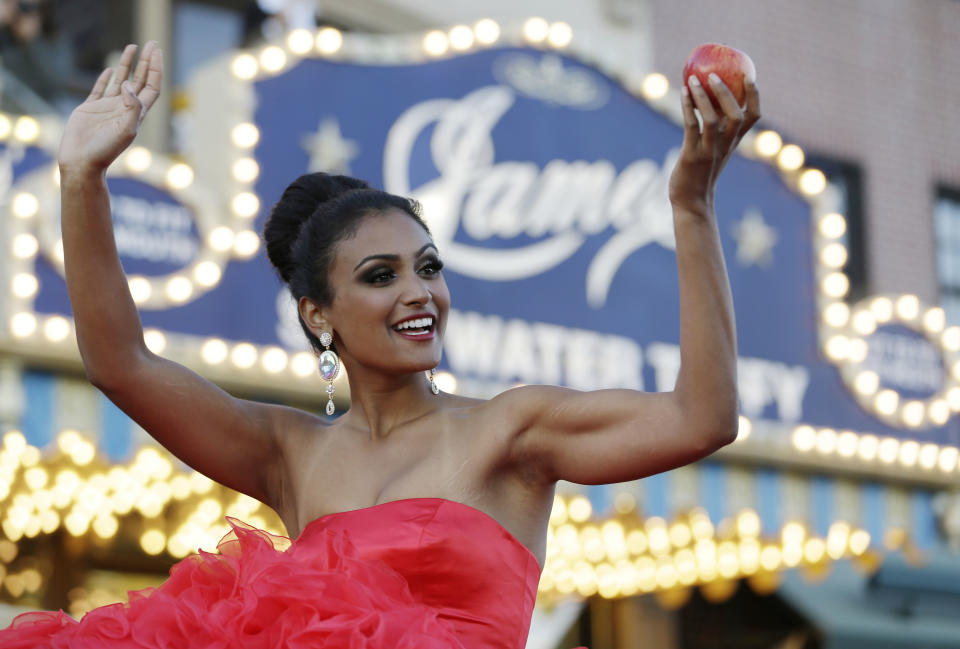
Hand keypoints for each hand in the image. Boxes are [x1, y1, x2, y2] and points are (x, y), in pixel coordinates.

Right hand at [58, 42, 162, 174]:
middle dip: (146, 62)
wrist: (82, 161)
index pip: (151, 87)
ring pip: (121, 80)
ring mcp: (108, 108)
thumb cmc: (106, 150)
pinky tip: (109, 70)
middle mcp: (124, 108)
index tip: (157, 52)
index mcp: (136, 113)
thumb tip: (130, 84)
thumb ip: (133, 107)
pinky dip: (106, 78)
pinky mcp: (90, 109)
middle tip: (151, 43)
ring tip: (133, 47)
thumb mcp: (126, 130)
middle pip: (140, 80)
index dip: (155, 69)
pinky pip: (100, 90)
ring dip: (127, 64)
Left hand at [668, 73, 759, 214]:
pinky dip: (688, 107)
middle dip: (728, 92)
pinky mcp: (692, 155)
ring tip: (693, 79)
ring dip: (703, 97)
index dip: (754, 95)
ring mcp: (709, 150)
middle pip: (737, 114)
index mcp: (734, 142)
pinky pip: (691, 126)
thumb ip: (716, 130)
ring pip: (713, 119)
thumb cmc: (700, 172)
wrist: (692, 202)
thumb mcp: (714, 149)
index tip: (748, 75)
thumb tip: (709, 101)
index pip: (753, 116)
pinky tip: (682, 93)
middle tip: (714, 74)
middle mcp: (725, 145)